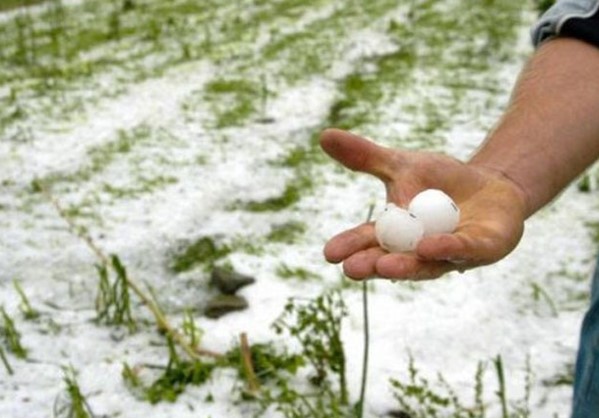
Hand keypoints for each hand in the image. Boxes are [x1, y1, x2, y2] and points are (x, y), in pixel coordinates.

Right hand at [320, 129, 527, 279]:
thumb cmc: (439, 182)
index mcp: (396, 234)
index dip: (350, 248)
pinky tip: (429, 246)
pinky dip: (446, 248)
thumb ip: (365, 157)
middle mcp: (419, 251)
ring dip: (404, 266)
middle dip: (372, 265)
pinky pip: (463, 250)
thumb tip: (323, 135)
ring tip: (383, 267)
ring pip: (425, 264)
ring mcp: (450, 254)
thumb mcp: (401, 165)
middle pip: (392, 261)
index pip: (368, 242)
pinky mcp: (482, 248)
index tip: (329, 253)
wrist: (490, 185)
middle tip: (351, 269)